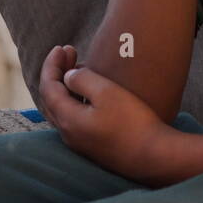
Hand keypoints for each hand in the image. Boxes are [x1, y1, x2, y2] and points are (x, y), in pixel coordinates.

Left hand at [39, 45, 173, 183]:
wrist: (153, 156)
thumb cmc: (132, 122)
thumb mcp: (107, 92)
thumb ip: (82, 80)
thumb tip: (68, 77)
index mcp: (68, 119)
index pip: (48, 87)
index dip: (51, 64)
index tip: (61, 47)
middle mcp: (68, 133)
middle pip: (51, 98)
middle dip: (56, 72)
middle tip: (68, 51)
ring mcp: (79, 141)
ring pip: (61, 108)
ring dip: (65, 85)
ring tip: (77, 66)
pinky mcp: (91, 144)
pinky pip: (72, 117)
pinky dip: (73, 98)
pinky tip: (87, 90)